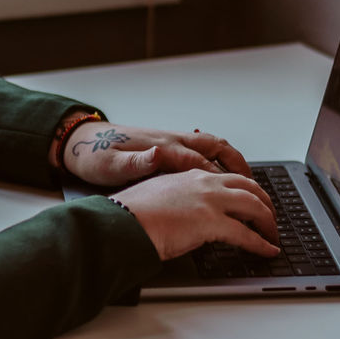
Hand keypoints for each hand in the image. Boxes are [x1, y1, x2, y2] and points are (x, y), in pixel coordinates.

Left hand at [60, 121, 251, 185]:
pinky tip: (222, 172)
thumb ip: (136, 162)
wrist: (81, 140)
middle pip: (217, 150)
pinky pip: (201, 147)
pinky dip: (218, 157)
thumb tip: (156, 155)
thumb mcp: (111, 164)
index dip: (227, 181)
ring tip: (249, 181)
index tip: (245, 198)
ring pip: (212, 146)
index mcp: (162, 149)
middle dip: (241, 168)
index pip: (204, 164)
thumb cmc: (94, 156)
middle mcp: (171, 142)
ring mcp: (170, 141)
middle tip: (258, 191)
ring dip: (233, 160)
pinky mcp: (166, 145)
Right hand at [113, 167, 279, 261]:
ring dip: (268, 223)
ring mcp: (211, 201)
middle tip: (270, 219)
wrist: (122, 221)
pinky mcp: (212, 222)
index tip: (253, 202)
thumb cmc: (132, 213)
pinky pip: (247, 235)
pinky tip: (267, 250)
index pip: (230, 179)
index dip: (247, 191)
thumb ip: (180, 199)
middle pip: (251, 188)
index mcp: (191, 175)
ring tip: (273, 235)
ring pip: (255, 207)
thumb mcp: (159, 195)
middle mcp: (205, 182)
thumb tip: (188, 213)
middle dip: (266, 204)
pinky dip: (261, 244)